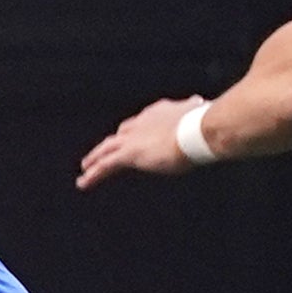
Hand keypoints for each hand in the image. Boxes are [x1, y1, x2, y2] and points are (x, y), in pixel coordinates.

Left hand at [76, 95, 209, 190]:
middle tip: (103, 152)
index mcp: (160, 112)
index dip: (136, 130)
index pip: (142, 122)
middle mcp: (143, 121)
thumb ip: (202, 115)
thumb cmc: (207, 125)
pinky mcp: (129, 153)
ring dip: (95, 158)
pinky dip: (93, 174)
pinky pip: (105, 165)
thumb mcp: (203, 117)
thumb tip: (208, 109)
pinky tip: (83, 183)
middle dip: (112, 143)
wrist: (199, 130)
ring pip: (106, 149)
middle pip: (121, 133)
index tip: (132, 136)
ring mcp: (134, 137)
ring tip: (85, 168)